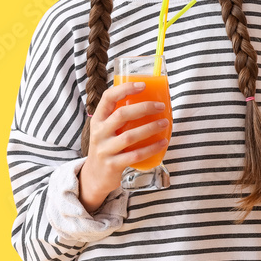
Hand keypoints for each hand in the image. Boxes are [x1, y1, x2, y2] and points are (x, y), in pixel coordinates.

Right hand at [79, 82, 170, 212]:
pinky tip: (163, 142)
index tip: (143, 85)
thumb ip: (121, 116)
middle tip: (161, 106)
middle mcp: (99, 133)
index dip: (125, 89)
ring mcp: (105, 149)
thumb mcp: (107, 129)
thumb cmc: (108, 146)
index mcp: (98, 119)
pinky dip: (151, 148)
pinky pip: (135, 155)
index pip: (108, 98)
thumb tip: (152, 99)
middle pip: (121, 115)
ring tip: (165, 123)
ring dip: (150, 128)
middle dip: (144, 108)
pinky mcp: (113, 165)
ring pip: (129, 136)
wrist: (95, 175)